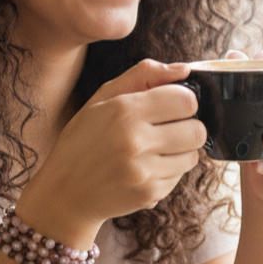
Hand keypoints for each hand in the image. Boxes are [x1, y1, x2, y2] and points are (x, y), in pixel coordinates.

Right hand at [18, 59, 206, 244]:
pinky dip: (168, 172)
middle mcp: (136, 141)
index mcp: (124, 110)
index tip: (170, 107)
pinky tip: (145, 169)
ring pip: (192, 156)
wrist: (64, 192)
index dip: (183, 101)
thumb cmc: (83, 140)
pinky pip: (179, 177)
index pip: (186, 100)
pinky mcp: (149, 194)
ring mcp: (144, 171)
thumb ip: (143, 75)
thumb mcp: (102, 99)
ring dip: (180, 152)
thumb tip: (184, 69)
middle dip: (187, 127)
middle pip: (197, 130)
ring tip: (154, 150)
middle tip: (167, 130)